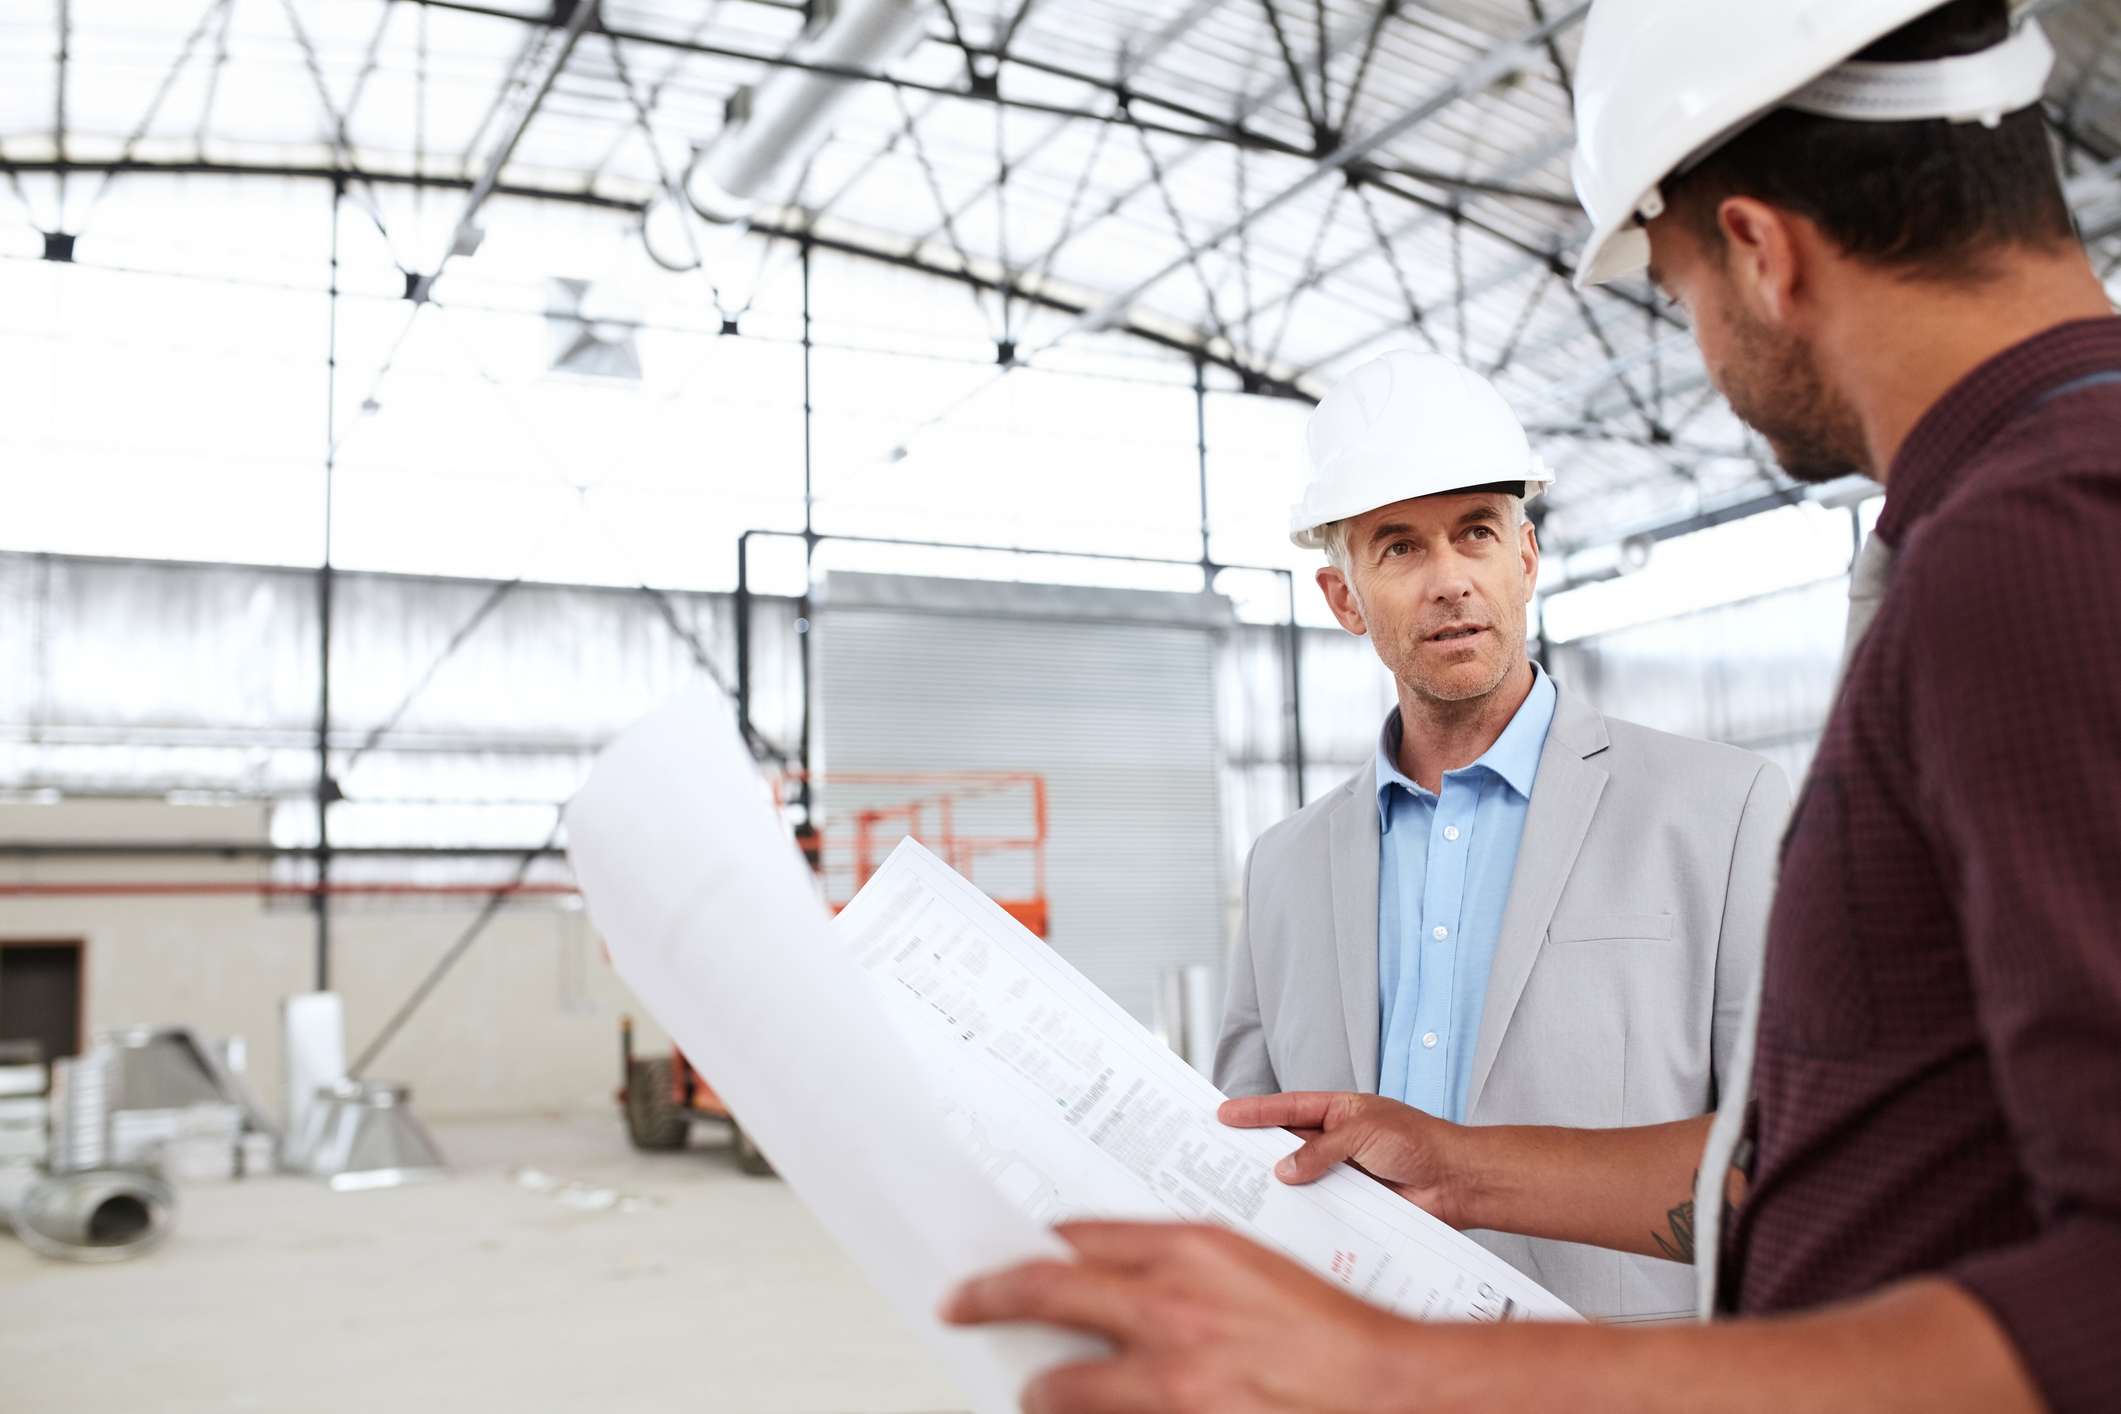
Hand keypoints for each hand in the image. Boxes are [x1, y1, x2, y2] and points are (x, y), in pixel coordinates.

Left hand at [943, 1221, 1408, 1413]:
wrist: (1382, 1387)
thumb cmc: (1324, 1328)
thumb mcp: (1243, 1260)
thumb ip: (1168, 1256)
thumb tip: (1096, 1260)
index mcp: (1188, 1252)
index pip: (1077, 1238)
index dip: (1028, 1247)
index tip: (1001, 1258)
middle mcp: (1169, 1310)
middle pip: (1044, 1295)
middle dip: (990, 1300)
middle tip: (960, 1307)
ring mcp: (1170, 1379)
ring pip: (1062, 1386)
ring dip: (1040, 1390)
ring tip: (1034, 1391)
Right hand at [1219, 1092, 1480, 1228]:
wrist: (1457, 1181)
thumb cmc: (1420, 1142)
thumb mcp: (1363, 1133)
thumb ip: (1320, 1150)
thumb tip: (1284, 1171)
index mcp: (1340, 1111)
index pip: (1289, 1107)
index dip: (1255, 1111)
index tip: (1224, 1113)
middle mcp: (1338, 1141)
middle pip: (1289, 1143)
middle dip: (1257, 1148)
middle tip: (1221, 1154)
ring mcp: (1344, 1172)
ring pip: (1301, 1178)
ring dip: (1280, 1184)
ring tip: (1243, 1190)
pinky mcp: (1353, 1202)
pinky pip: (1320, 1205)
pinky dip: (1303, 1210)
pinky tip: (1283, 1216)